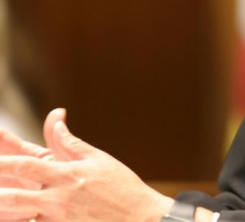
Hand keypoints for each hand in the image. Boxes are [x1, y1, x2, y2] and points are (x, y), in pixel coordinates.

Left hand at [0, 109, 173, 221]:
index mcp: (68, 174)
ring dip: (6, 210)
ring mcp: (59, 219)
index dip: (3, 161)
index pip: (26, 165)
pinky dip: (29, 221)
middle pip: (14, 197)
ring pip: (21, 216)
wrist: (142, 219)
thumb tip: (57, 121)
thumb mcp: (100, 160)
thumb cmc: (123, 188)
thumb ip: (72, 144)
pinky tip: (25, 216)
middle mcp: (59, 198)